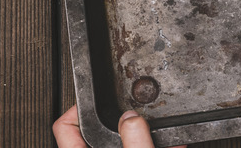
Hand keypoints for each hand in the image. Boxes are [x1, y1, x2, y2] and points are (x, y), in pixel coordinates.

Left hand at [53, 105, 186, 146]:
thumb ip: (135, 141)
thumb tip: (131, 117)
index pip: (65, 126)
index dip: (77, 107)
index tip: (95, 97)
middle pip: (100, 131)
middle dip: (125, 119)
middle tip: (137, 109)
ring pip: (129, 142)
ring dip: (148, 134)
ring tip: (163, 129)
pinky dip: (161, 146)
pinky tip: (175, 144)